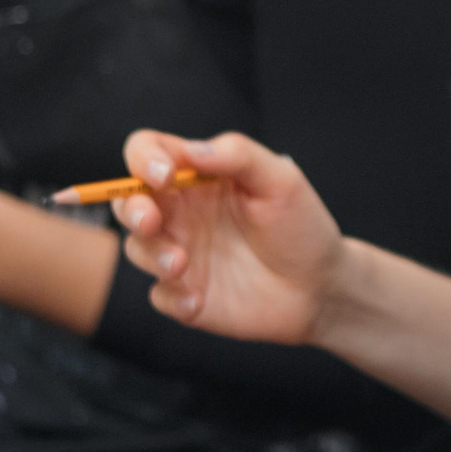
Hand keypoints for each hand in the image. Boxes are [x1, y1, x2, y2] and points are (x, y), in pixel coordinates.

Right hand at [111, 130, 344, 343]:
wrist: (322, 286)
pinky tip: (198, 301)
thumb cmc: (301, 224)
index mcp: (197, 177)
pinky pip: (159, 296)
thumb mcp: (280, 180)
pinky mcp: (186, 295)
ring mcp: (180, 254)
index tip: (165, 175)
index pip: (148, 153)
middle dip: (131, 209)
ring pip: (136, 248)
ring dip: (151, 254)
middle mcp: (181, 213)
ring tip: (182, 264)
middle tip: (152, 221)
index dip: (143, 159)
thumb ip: (236, 155)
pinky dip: (171, 297)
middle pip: (128, 201)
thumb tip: (189, 150)